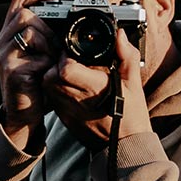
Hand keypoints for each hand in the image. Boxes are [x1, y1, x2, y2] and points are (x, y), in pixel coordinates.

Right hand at [0, 0, 52, 155]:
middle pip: (24, 13)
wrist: (24, 115)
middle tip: (56, 45)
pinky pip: (36, 56)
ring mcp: (4, 55)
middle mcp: (3, 41)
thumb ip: (50, 36)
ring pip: (30, 30)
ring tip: (53, 59)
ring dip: (49, 43)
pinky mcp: (11, 71)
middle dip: (47, 26)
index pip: (18, 1)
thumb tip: (73, 17)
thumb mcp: (44, 55)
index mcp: (10, 33)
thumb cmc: (37, 84)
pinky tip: (48, 74)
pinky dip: (48, 63)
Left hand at [44, 24, 149, 150]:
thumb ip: (126, 55)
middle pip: (50, 76)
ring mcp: (68, 110)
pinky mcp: (64, 118)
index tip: (74, 51)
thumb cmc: (131, 115)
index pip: (65, 69)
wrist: (125, 145)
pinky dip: (56, 88)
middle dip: (56, 63)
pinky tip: (70, 86)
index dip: (66, 56)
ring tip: (69, 71)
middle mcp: (77, 99)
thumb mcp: (133, 82)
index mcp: (94, 88)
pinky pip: (52, 98)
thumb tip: (119, 35)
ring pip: (48, 86)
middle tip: (70, 60)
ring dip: (54, 75)